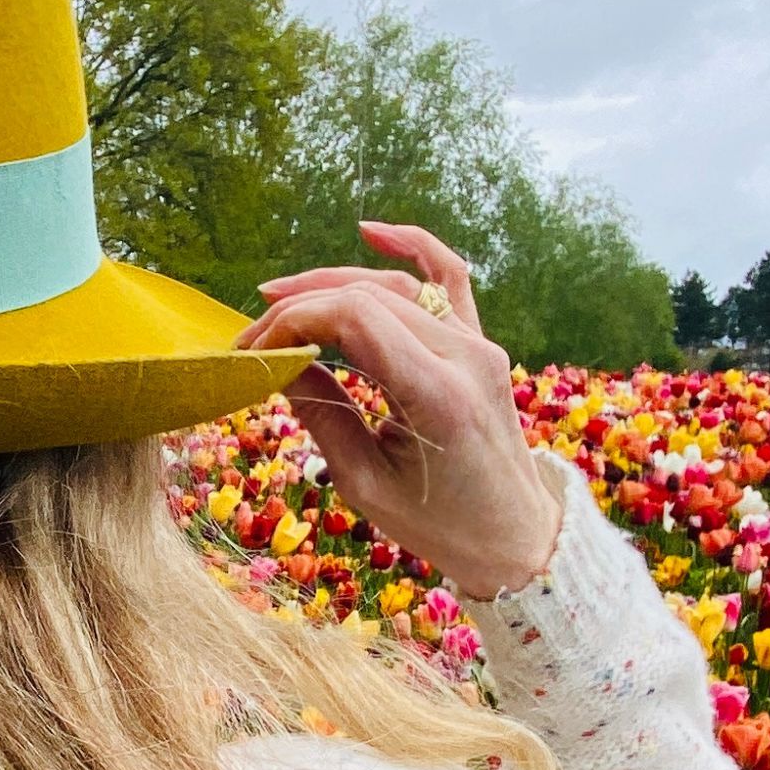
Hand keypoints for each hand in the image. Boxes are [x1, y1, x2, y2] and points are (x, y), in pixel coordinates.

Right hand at [234, 221, 562, 599]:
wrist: (515, 537)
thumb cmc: (441, 525)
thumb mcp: (365, 483)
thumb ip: (322, 414)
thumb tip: (278, 362)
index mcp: (438, 396)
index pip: (356, 318)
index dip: (296, 320)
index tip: (255, 349)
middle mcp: (465, 356)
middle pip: (371, 296)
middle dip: (302, 306)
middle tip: (255, 335)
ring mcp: (479, 344)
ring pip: (399, 285)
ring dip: (335, 283)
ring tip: (281, 298)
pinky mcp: (482, 344)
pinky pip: (450, 278)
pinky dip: (412, 247)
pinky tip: (370, 232)